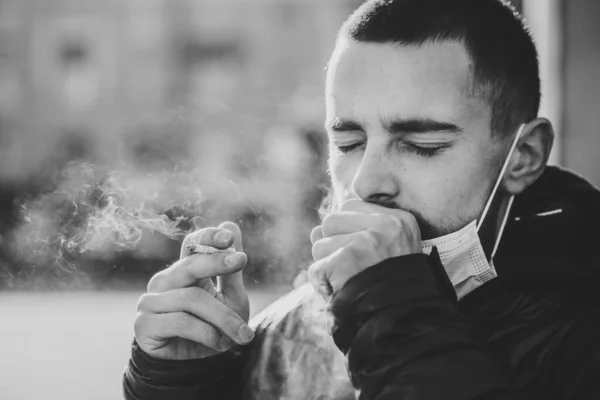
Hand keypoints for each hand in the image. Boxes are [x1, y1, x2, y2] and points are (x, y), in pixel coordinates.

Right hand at [134, 221, 253, 359]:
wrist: (194, 367)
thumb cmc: (213, 327)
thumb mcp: (229, 296)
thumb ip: (230, 266)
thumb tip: (231, 224)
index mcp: (184, 271)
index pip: (191, 244)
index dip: (208, 237)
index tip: (230, 239)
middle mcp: (165, 281)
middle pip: (189, 264)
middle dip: (217, 262)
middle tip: (241, 261)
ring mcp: (151, 301)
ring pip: (192, 298)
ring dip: (223, 317)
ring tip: (242, 334)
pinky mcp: (144, 324)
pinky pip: (180, 321)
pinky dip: (207, 333)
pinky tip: (219, 343)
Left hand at [308, 199, 420, 297]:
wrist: (406, 321)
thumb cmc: (394, 289)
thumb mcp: (387, 251)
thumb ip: (352, 232)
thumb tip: (314, 231)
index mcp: (399, 220)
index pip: (350, 206)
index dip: (347, 232)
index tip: (360, 253)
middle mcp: (384, 225)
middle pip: (330, 221)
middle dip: (333, 247)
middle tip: (354, 269)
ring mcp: (365, 242)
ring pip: (320, 245)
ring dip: (328, 268)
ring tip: (351, 282)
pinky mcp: (346, 260)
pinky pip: (316, 269)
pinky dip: (323, 286)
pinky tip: (343, 292)